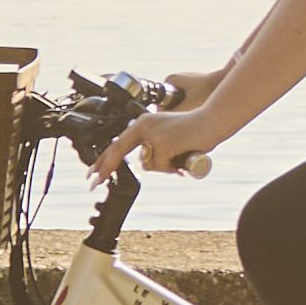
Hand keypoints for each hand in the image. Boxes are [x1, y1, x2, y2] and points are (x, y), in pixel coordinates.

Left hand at [93, 77, 228, 182]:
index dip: (103, 158)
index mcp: (143, 123)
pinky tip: (184, 156)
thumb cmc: (196, 131)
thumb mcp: (168, 138)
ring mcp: (153, 134)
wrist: (214, 121)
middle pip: (119, 151)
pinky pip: (163, 166)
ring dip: (165, 166)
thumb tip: (145, 165)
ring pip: (148, 164)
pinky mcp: (164, 143)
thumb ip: (154, 147)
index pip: (117, 143)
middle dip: (105, 169)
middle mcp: (144, 126)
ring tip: (180, 155)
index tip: (92, 172)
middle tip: (92, 183)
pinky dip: (174, 166)